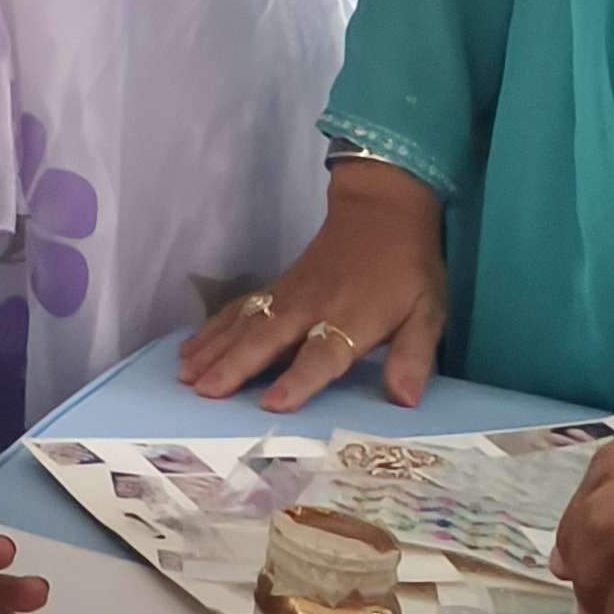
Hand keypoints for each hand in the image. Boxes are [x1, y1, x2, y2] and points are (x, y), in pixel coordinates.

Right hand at [174, 157, 446, 412]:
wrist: (380, 210)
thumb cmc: (407, 269)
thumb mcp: (428, 312)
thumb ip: (414, 355)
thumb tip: (405, 399)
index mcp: (353, 319)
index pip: (323, 353)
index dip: (298, 378)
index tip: (272, 402)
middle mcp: (313, 307)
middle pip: (269, 338)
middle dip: (236, 365)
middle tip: (205, 391)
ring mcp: (288, 295)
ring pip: (245, 323)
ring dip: (214, 349)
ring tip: (185, 376)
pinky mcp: (276, 287)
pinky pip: (238, 309)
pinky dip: (212, 328)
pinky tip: (189, 349)